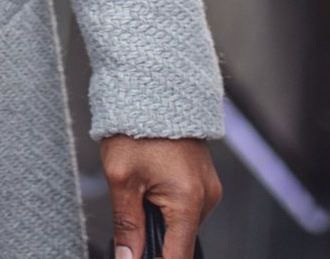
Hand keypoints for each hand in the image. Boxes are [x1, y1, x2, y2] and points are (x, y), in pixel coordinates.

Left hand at [101, 135, 219, 258]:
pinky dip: (166, 206)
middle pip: (180, 241)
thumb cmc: (137, 125)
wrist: (153, 87)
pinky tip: (149, 186)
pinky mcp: (203, 180)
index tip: (138, 258)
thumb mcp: (121, 178)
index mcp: (189, 200)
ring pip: (182, 224)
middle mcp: (206, 196)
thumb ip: (127, 226)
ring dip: (159, 220)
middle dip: (154, 238)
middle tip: (130, 216)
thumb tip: (127, 258)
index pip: (178, 257)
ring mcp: (208, 187)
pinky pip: (186, 206)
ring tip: (138, 192)